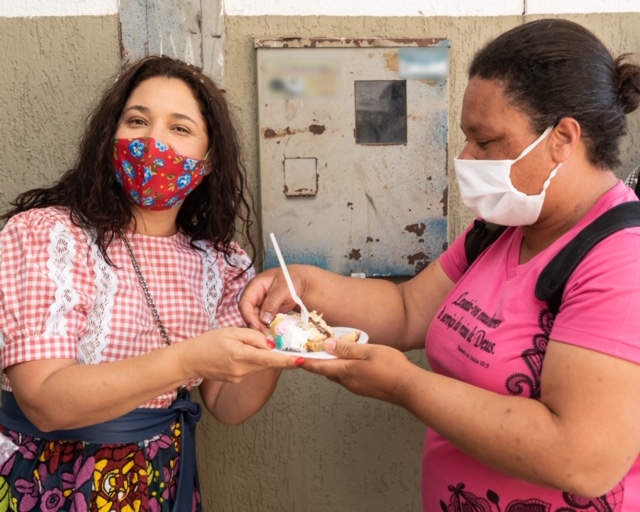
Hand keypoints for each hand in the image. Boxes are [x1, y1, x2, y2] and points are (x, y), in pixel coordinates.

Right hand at [185, 327, 298, 381]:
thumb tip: (270, 343)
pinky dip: (255, 359)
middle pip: (268, 362)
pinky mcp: (237, 379)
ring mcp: (240, 377)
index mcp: (241, 355)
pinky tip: (245, 351)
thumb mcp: (231, 331)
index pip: (269, 359)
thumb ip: (253, 336)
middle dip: (278, 354)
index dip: (287, 360)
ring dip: (265, 355)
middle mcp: (242, 370)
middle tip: (286, 343)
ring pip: (261, 365)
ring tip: (254, 343)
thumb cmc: (208, 342)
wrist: (190, 360)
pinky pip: (253, 368)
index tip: (301, 360)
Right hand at [239, 267, 301, 332]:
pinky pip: (264, 322)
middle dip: (256, 325)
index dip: (249, 316)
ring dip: (262, 329)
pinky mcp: (267, 313)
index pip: (245, 303)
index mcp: (254, 287)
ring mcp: (261, 306)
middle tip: (266, 335)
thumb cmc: (292, 280)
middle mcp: (255, 297)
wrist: (303, 283)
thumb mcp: (283, 288)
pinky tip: (274, 334)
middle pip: (249, 314)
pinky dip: (268, 328)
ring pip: (255, 320)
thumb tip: (263, 320)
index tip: (257, 327)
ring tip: (271, 336)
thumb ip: (272, 302)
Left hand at [298, 338, 419, 406]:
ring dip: (330, 365)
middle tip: (310, 351)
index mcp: (345, 371)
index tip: (294, 358)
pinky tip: (348, 361)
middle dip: (317, 362)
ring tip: (327, 353)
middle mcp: (347, 382)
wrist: (408, 388)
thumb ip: (347, 349)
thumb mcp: (368, 351)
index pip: (319, 367)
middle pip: (326, 371)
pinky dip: (341, 369)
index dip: (306, 361)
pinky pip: (347, 377)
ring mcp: (356, 387)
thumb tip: (327, 345)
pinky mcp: (364, 388)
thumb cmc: (391, 368)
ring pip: (337, 374)